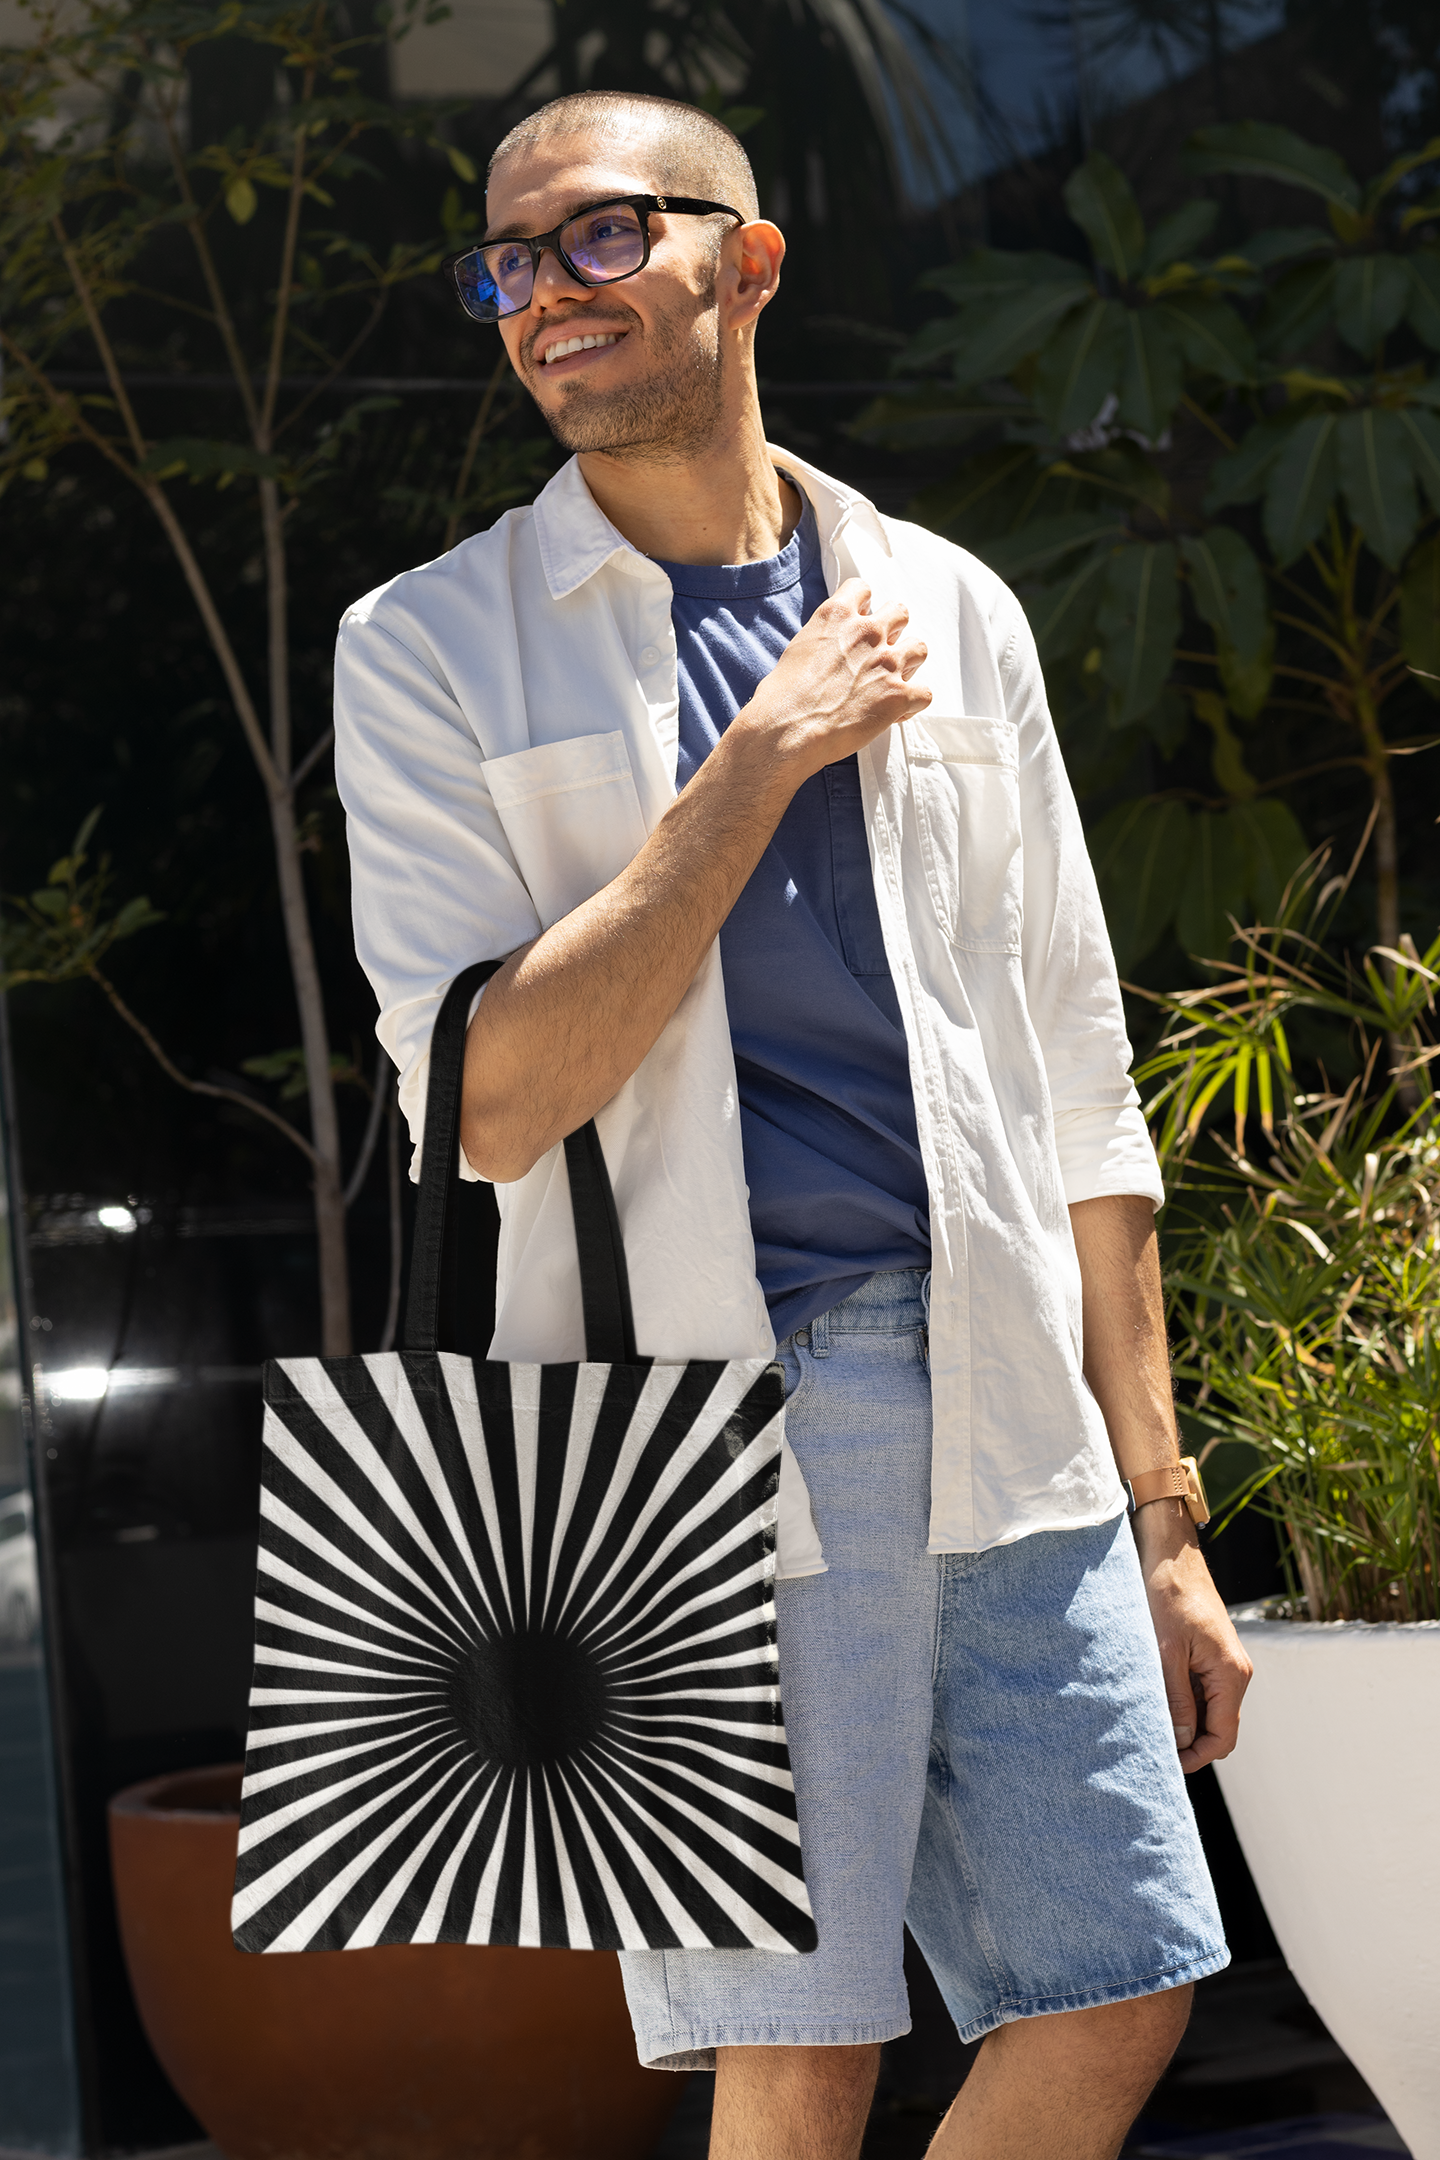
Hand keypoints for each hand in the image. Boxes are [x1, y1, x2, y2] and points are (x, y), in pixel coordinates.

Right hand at [736, 576, 930, 781]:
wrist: (788, 728)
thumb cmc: (784, 696)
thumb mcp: (799, 647)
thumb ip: (826, 638)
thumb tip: (832, 648)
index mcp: (838, 616)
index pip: (863, 589)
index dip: (863, 606)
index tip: (860, 620)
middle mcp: (867, 633)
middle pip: (899, 613)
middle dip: (893, 630)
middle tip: (879, 652)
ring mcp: (887, 663)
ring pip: (919, 648)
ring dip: (908, 663)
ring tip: (891, 680)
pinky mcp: (899, 695)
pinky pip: (924, 693)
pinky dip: (912, 703)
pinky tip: (896, 711)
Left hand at [1133, 1502, 1252, 1773]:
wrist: (1172, 1556)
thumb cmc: (1169, 1597)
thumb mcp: (1166, 1653)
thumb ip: (1177, 1699)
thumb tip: (1182, 1741)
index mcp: (1231, 1674)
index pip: (1223, 1736)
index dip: (1196, 1756)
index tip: (1167, 1764)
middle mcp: (1235, 1672)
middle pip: (1218, 1727)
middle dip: (1190, 1743)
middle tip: (1154, 1749)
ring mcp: (1225, 1664)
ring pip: (1208, 1710)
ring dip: (1184, 1721)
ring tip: (1150, 1724)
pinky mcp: (1211, 1655)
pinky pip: (1201, 1691)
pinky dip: (1182, 1701)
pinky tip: (1156, 1700)